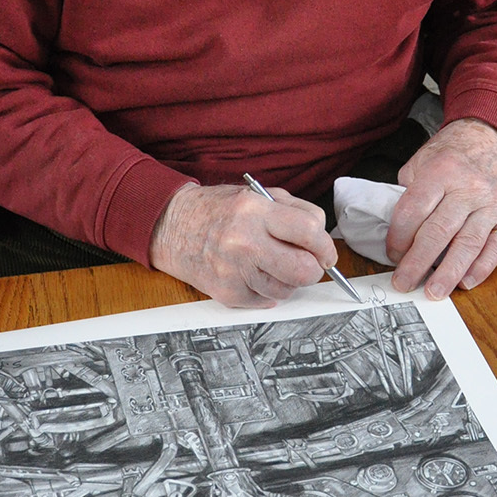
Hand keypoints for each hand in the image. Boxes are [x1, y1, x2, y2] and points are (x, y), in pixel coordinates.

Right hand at [148, 182, 337, 308]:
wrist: (170, 226)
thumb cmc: (215, 210)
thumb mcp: (257, 195)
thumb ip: (295, 211)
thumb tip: (322, 239)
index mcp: (255, 211)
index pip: (309, 232)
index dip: (325, 246)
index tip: (326, 253)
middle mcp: (244, 242)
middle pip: (303, 270)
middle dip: (312, 269)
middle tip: (306, 263)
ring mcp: (234, 271)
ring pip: (287, 290)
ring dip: (287, 281)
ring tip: (269, 263)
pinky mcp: (227, 293)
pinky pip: (266, 301)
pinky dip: (266, 291)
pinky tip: (252, 273)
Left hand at [386, 117, 496, 299]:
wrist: (491, 139)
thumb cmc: (451, 155)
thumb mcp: (421, 162)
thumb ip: (408, 193)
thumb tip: (395, 232)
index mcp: (442, 171)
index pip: (414, 210)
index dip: (399, 237)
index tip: (391, 254)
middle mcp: (469, 187)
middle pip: (439, 232)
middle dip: (417, 262)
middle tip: (403, 283)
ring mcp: (492, 202)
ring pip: (468, 244)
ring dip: (448, 273)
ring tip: (433, 292)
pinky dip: (481, 268)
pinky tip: (465, 282)